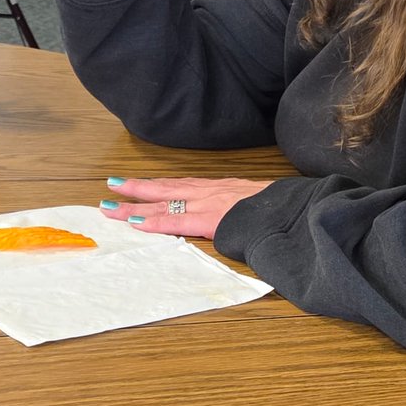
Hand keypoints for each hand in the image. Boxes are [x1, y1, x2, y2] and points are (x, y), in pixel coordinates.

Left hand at [99, 175, 272, 237]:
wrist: (296, 209)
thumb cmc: (282, 206)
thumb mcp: (259, 201)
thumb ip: (242, 206)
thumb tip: (236, 214)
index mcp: (222, 187)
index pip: (183, 185)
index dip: (159, 185)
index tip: (138, 184)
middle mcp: (211, 191)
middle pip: (167, 188)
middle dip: (137, 188)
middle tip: (111, 186)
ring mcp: (210, 204)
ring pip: (164, 203)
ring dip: (135, 204)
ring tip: (110, 205)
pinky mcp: (212, 220)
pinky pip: (178, 221)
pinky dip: (155, 221)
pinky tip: (136, 221)